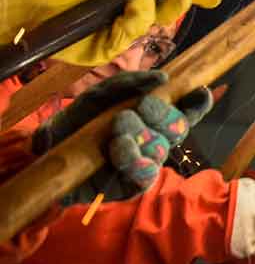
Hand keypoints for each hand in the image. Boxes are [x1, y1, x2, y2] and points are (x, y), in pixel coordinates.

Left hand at [0, 0, 218, 65]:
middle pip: (172, 6)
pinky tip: (130, 7)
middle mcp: (135, 4)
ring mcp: (123, 26)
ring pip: (156, 19)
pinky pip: (133, 34)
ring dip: (158, 8)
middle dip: (188, 0)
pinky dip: (136, 19)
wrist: (28, 5)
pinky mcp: (109, 46)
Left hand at [33, 70, 210, 195]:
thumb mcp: (99, 94)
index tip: (199, 91)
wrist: (46, 149)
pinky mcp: (129, 186)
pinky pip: (145, 176)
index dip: (198, 104)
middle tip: (142, 106)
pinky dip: (136, 160)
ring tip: (119, 126)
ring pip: (162, 150)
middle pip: (178, 130)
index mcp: (153, 120)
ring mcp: (144, 164)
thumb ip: (128, 82)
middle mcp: (154, 141)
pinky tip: (120, 147)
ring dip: (144, 135)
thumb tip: (162, 77)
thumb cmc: (77, 120)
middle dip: (164, 115)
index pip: (187, 113)